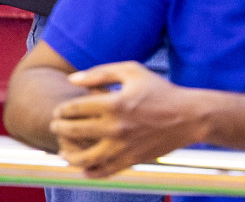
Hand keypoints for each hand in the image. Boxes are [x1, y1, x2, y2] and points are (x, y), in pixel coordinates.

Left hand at [49, 62, 209, 177]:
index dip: (61, 110)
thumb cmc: (159, 90)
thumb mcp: (132, 71)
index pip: (75, 108)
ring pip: (85, 159)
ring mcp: (123, 147)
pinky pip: (104, 172)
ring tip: (64, 152)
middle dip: (60, 129)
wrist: (188, 116)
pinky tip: (83, 168)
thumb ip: (100, 73)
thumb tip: (72, 80)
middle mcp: (116, 127)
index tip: (58, 111)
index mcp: (114, 103)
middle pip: (75, 132)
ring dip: (69, 156)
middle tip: (56, 127)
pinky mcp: (131, 161)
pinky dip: (89, 172)